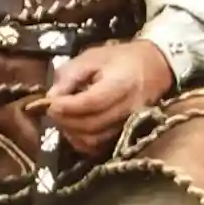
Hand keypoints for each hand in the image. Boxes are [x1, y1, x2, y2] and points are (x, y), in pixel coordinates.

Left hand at [42, 40, 173, 155]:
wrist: (153, 67)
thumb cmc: (119, 59)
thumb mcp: (91, 57)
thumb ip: (69, 76)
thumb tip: (50, 97)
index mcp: (120, 84)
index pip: (92, 102)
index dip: (68, 106)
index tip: (50, 103)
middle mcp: (128, 109)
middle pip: (92, 124)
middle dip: (65, 120)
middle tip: (51, 109)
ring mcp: (129, 125)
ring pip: (95, 139)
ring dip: (72, 132)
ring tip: (61, 117)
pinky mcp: (126, 134)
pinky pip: (100, 147)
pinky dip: (82, 142)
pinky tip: (73, 128)